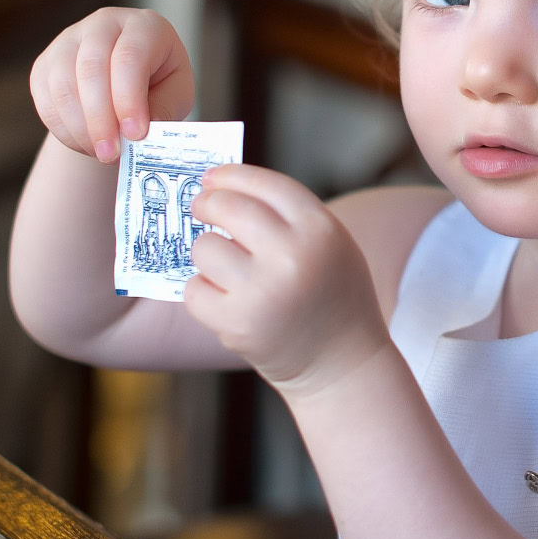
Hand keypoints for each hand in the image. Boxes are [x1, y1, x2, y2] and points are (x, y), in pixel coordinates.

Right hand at [29, 8, 193, 162]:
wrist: (126, 88)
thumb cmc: (159, 86)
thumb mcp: (175, 96)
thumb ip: (163, 109)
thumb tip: (140, 131)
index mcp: (144, 26)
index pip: (130, 57)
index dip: (129, 98)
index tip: (135, 134)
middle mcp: (103, 24)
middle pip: (91, 68)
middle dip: (100, 118)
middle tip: (111, 153)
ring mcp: (69, 41)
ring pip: (63, 84)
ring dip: (80, 127)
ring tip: (101, 152)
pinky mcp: (45, 64)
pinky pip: (45, 98)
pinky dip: (63, 128)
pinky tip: (85, 143)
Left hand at [183, 165, 389, 391]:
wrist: (343, 363)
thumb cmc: (332, 295)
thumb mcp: (331, 244)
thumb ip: (289, 216)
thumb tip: (224, 188)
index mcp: (320, 230)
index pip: (264, 184)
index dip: (232, 175)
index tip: (213, 177)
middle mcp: (292, 256)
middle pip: (228, 207)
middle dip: (206, 203)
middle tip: (201, 207)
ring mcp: (262, 291)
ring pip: (204, 248)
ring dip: (208, 254)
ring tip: (226, 269)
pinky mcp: (237, 324)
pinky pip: (195, 290)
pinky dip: (203, 292)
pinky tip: (224, 300)